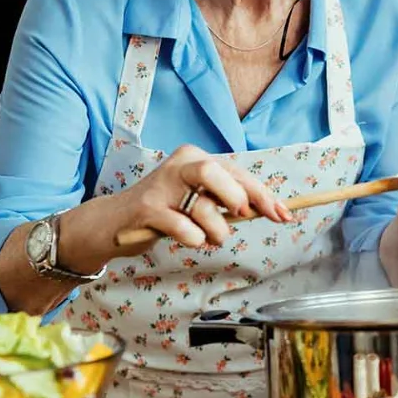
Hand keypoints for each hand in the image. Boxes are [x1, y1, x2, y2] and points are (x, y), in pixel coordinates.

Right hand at [60, 145, 291, 269]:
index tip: (284, 214)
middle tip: (243, 216)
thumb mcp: (197, 199)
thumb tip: (270, 209)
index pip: (236, 171)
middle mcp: (178, 166)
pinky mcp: (147, 211)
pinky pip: (183, 229)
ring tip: (210, 237)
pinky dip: (194, 239)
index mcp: (194, 157)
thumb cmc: (164, 210)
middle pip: (216, 172)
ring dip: (216, 230)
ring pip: (203, 206)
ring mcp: (160, 187)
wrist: (113, 223)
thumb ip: (228, 200)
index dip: (263, 194)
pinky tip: (189, 239)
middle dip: (239, 197)